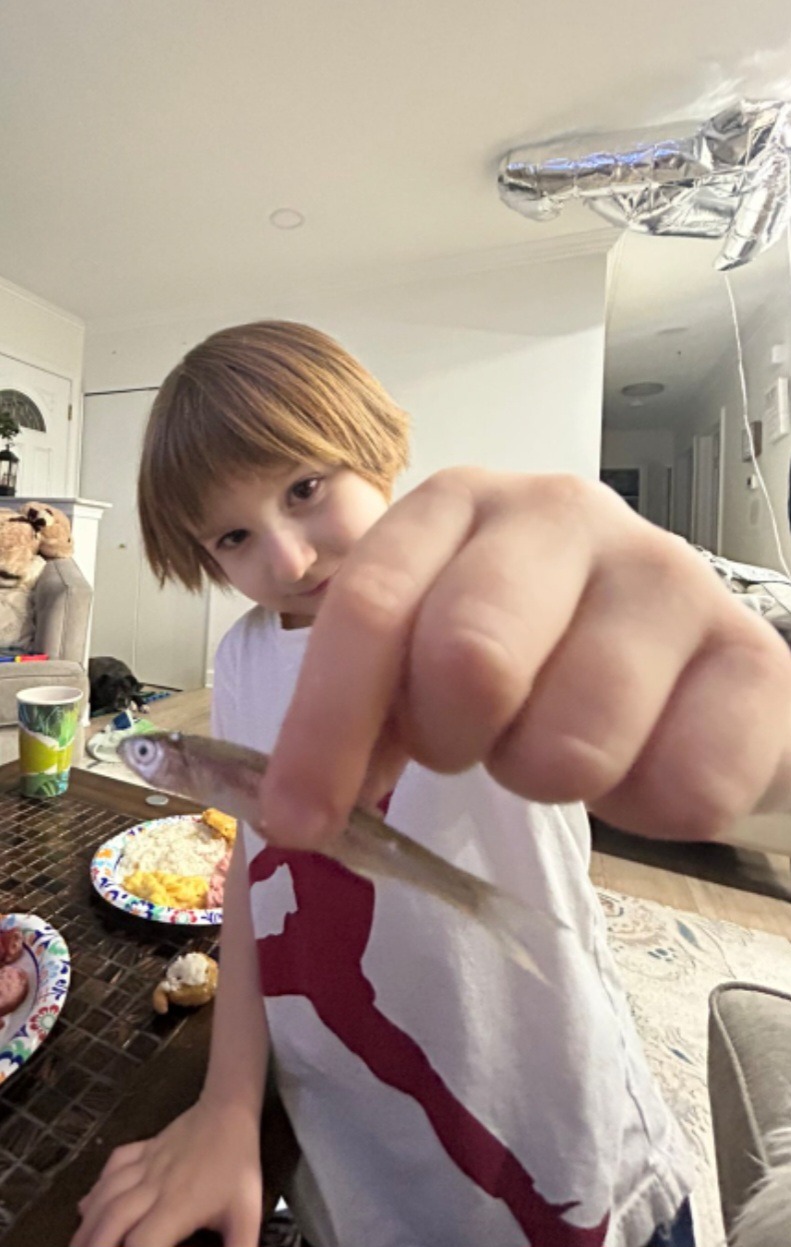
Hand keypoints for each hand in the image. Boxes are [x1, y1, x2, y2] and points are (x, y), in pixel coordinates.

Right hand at [71, 1097, 262, 1246]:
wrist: (229, 1110)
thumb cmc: (239, 1167)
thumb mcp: (247, 1214)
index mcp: (176, 1207)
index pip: (141, 1242)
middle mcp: (151, 1187)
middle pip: (112, 1221)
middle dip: (93, 1245)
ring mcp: (143, 1164)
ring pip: (105, 1195)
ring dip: (86, 1224)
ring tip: (74, 1246)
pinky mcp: (141, 1148)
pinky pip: (112, 1167)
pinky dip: (96, 1188)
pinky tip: (86, 1206)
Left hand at [258, 468, 790, 844]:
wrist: (680, 659)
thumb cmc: (534, 653)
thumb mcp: (426, 658)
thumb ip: (362, 707)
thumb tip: (295, 812)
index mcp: (458, 506)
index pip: (372, 608)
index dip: (326, 727)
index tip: (302, 823)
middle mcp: (562, 514)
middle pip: (472, 657)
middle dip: (457, 741)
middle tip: (478, 746)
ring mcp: (665, 573)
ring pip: (574, 742)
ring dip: (551, 779)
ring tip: (563, 744)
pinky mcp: (752, 653)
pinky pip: (683, 789)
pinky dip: (644, 809)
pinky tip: (645, 760)